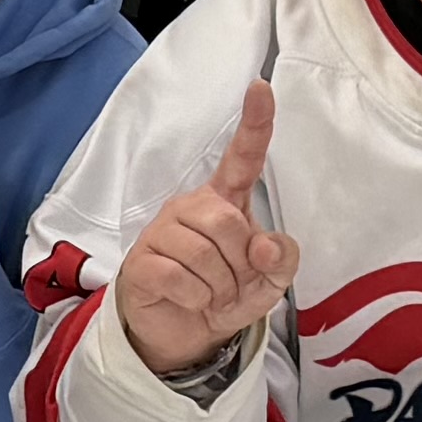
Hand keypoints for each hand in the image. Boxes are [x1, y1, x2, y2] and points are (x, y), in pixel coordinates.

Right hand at [114, 79, 300, 379]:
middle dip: (238, 263)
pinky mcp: (141, 261)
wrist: (186, 333)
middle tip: (231, 283)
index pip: (242, 158)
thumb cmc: (227, 293)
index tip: (261, 87)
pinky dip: (196, 298)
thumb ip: (281, 259)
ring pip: (203, 252)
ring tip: (210, 294)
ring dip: (218, 287)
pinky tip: (190, 300)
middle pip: (225, 220)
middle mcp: (191, 206)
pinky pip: (179, 277)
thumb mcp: (270, 282)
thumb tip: (263, 245)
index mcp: (225, 201)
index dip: (255, 123)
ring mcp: (161, 231)